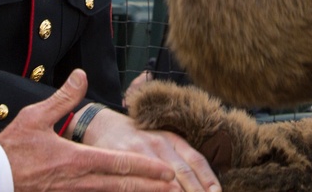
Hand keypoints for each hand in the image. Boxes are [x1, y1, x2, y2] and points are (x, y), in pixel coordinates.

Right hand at [0, 70, 177, 191]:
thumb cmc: (13, 148)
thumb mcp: (36, 116)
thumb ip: (63, 98)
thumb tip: (81, 75)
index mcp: (75, 160)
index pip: (118, 164)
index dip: (145, 169)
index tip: (166, 172)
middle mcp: (78, 181)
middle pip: (121, 187)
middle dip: (149, 188)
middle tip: (174, 188)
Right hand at [78, 106, 220, 191]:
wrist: (103, 125)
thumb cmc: (139, 138)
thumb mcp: (163, 140)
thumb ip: (182, 157)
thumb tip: (207, 183)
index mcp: (172, 139)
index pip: (196, 160)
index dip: (208, 179)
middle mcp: (158, 144)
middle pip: (182, 173)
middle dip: (196, 191)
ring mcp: (140, 153)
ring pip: (164, 180)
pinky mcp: (124, 161)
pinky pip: (140, 183)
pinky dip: (153, 190)